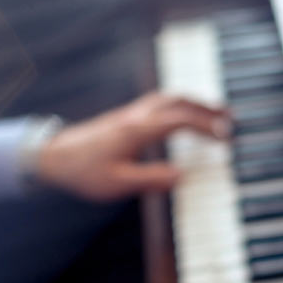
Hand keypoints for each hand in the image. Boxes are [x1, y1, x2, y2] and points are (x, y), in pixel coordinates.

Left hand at [35, 93, 229, 200]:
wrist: (53, 157)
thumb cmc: (83, 172)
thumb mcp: (117, 184)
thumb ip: (150, 180)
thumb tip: (181, 176)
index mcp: (138, 130)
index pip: (181, 121)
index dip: (207, 127)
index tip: (226, 138)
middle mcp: (136, 117)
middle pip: (179, 101)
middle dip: (207, 108)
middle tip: (230, 119)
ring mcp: (130, 114)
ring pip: (168, 99)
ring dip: (193, 103)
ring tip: (213, 114)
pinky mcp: (124, 118)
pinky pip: (158, 104)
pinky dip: (178, 107)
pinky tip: (182, 119)